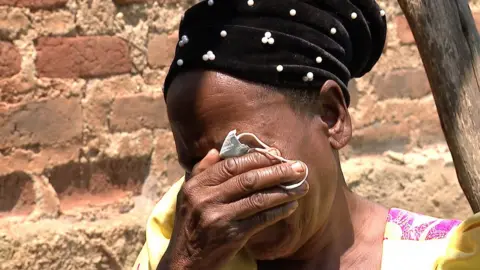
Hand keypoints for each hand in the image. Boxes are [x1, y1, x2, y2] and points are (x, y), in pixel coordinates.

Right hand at [157, 149, 307, 269]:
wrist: (185, 262)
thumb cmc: (190, 224)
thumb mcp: (188, 195)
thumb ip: (202, 171)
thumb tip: (217, 150)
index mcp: (197, 185)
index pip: (231, 165)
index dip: (257, 158)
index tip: (277, 153)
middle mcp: (207, 199)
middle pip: (248, 180)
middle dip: (277, 171)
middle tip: (300, 167)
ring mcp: (219, 218)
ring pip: (257, 199)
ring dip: (284, 191)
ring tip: (303, 186)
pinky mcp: (231, 236)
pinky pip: (260, 220)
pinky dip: (278, 211)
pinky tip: (291, 206)